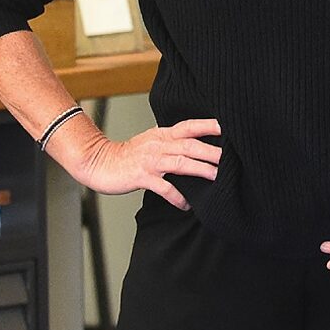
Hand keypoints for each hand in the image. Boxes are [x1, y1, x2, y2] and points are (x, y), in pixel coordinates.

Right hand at [62, 117, 221, 210]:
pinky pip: (163, 187)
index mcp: (163, 134)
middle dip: (211, 151)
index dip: (209, 125)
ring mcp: (150, 161)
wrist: (98, 162)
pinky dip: (177, 196)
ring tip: (216, 177)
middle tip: (231, 157)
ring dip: (199, 169)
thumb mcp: (152, 141)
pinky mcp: (141, 177)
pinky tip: (187, 204)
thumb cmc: (128, 154)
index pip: (190, 126)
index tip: (228, 128)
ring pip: (180, 163)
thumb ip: (173, 141)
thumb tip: (198, 145)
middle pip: (190, 145)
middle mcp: (158, 145)